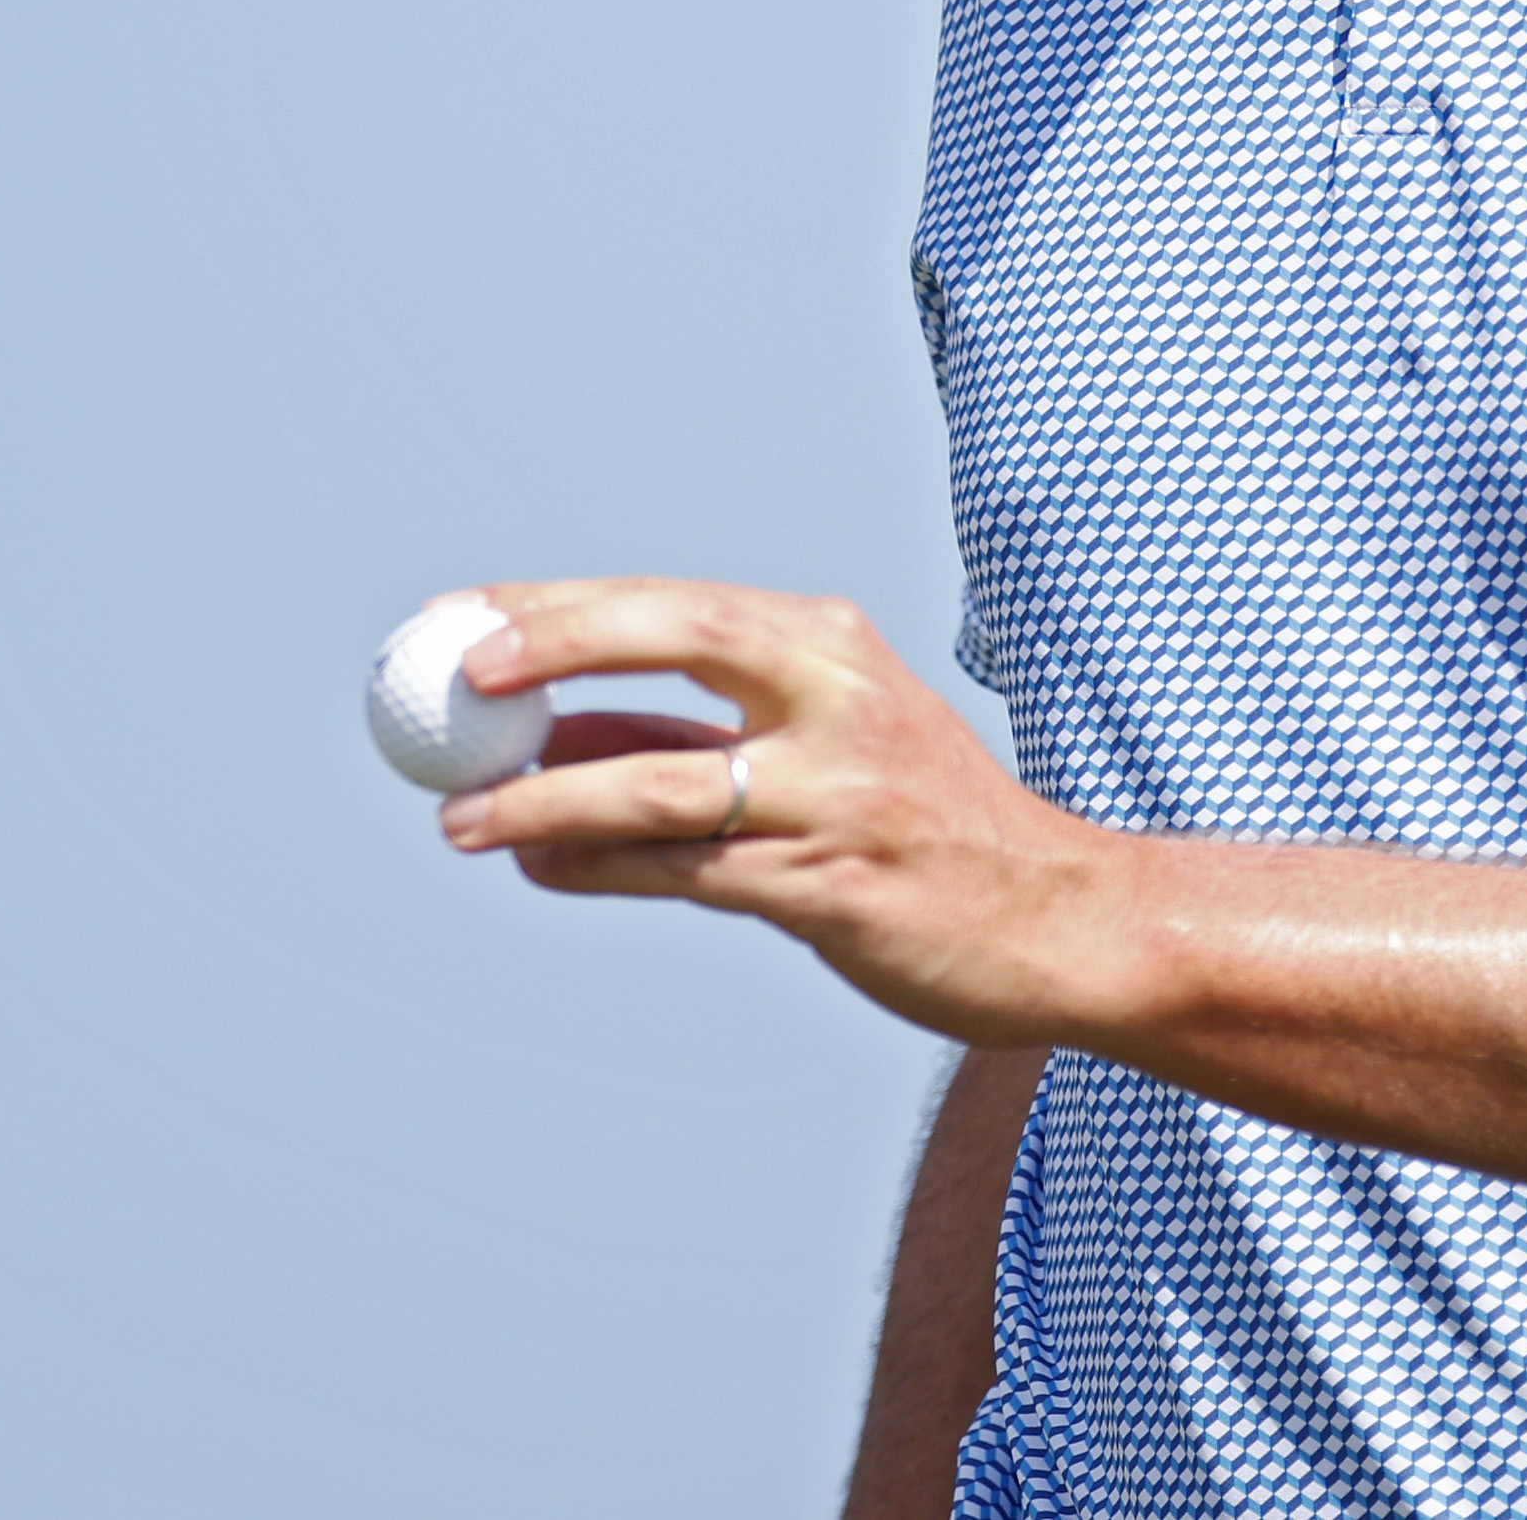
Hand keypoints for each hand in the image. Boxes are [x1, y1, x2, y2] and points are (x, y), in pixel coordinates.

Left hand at [440, 578, 1140, 1046]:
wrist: (1065, 922)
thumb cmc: (928, 832)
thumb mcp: (824, 752)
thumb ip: (692, 746)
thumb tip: (547, 750)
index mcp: (835, 649)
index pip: (681, 604)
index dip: (568, 608)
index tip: (473, 619)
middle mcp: (842, 701)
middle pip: (684, 641)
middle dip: (563, 645)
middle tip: (464, 677)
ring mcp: (844, 793)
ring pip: (669, 782)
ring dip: (550, 796)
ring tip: (462, 817)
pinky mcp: (839, 884)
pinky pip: (694, 872)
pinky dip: (606, 865)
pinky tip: (542, 866)